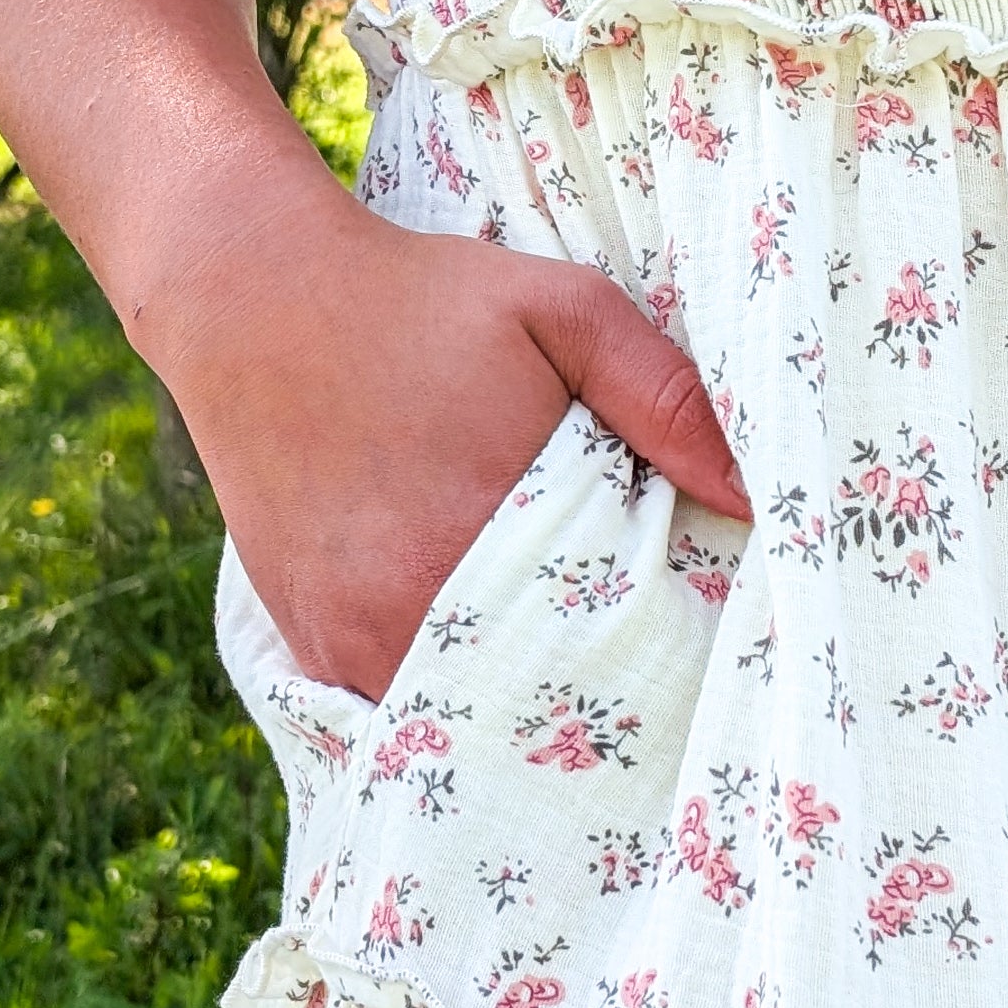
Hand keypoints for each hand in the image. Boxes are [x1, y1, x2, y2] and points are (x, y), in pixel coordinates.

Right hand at [142, 171, 750, 699]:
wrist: (250, 294)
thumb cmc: (421, 297)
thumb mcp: (562, 310)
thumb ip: (664, 398)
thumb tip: (756, 500)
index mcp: (482, 537)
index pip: (600, 652)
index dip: (649, 660)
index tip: (687, 654)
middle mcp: (404, 609)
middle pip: (529, 700)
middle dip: (585, 693)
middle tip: (642, 683)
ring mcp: (346, 636)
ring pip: (458, 713)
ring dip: (508, 699)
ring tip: (565, 671)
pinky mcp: (306, 642)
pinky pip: (390, 701)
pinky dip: (437, 688)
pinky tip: (479, 654)